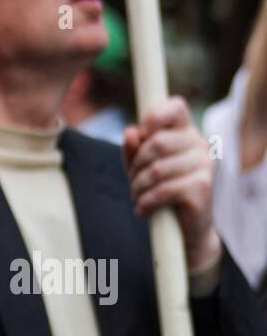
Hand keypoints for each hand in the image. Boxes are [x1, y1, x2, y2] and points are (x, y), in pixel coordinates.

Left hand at [123, 97, 220, 270]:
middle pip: (156, 143)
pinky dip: (146, 203)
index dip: (153, 117)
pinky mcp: (202, 186)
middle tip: (134, 184)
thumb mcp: (140, 170)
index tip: (141, 137)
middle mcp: (200, 145)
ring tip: (139, 198)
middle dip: (135, 167)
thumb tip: (131, 131)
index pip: (175, 107)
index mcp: (186, 134)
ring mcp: (205, 165)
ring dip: (138, 188)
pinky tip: (144, 210)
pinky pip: (162, 190)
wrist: (185, 229)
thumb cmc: (161, 193)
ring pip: (156, 170)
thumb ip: (134, 150)